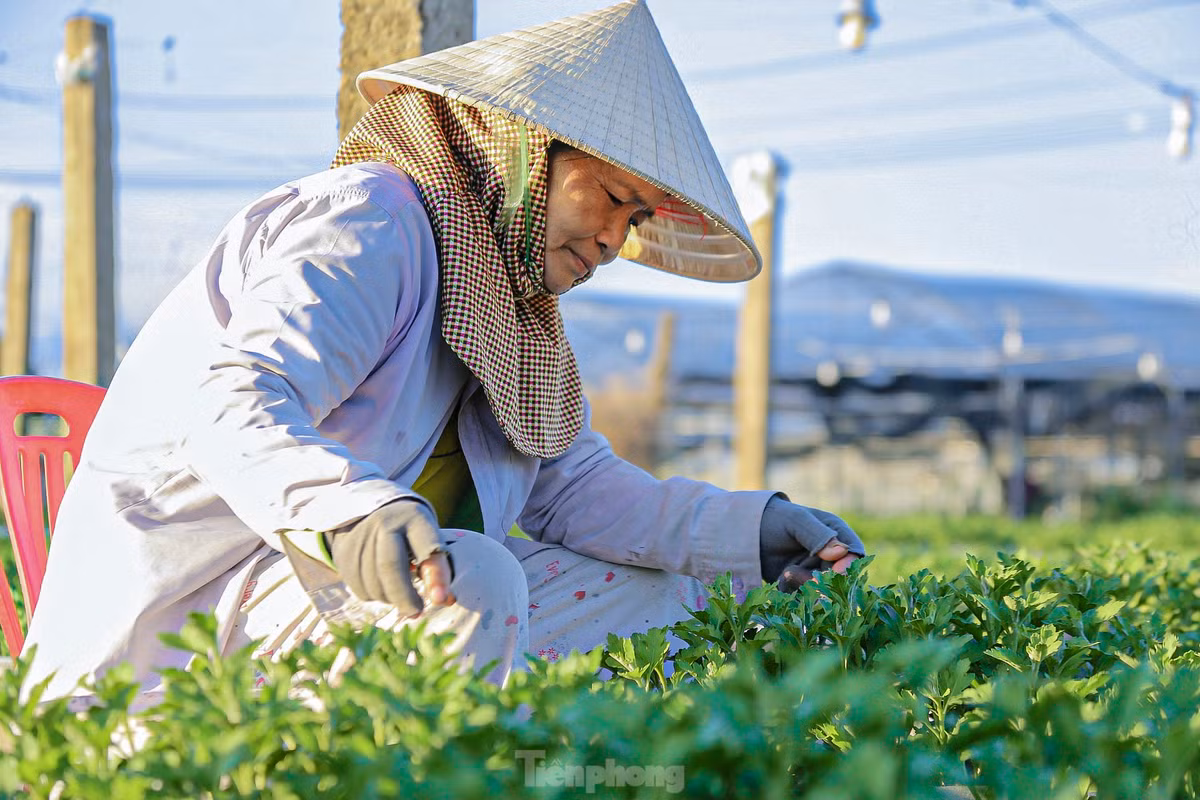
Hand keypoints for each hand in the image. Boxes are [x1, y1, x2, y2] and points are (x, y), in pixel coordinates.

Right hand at [324, 499, 455, 616]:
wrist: (370, 515)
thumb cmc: (410, 534)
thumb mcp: (427, 540)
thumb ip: (438, 569)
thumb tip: (445, 600)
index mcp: (414, 519)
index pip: (427, 548)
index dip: (436, 576)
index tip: (440, 599)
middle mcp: (384, 524)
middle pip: (390, 567)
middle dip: (405, 597)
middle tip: (416, 612)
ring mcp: (360, 538)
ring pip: (374, 583)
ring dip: (390, 598)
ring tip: (399, 592)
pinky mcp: (343, 554)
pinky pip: (360, 589)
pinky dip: (375, 595)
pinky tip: (381, 585)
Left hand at [759, 496, 865, 591]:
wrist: (744, 530)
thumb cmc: (774, 518)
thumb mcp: (796, 521)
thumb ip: (818, 535)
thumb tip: (841, 552)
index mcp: (836, 534)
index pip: (854, 553)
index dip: (849, 565)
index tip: (836, 571)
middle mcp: (829, 555)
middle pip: (840, 578)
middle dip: (823, 581)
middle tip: (804, 577)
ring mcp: (814, 572)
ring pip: (821, 591)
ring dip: (805, 586)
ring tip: (787, 572)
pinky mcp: (799, 586)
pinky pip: (802, 597)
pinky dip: (792, 590)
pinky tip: (781, 576)